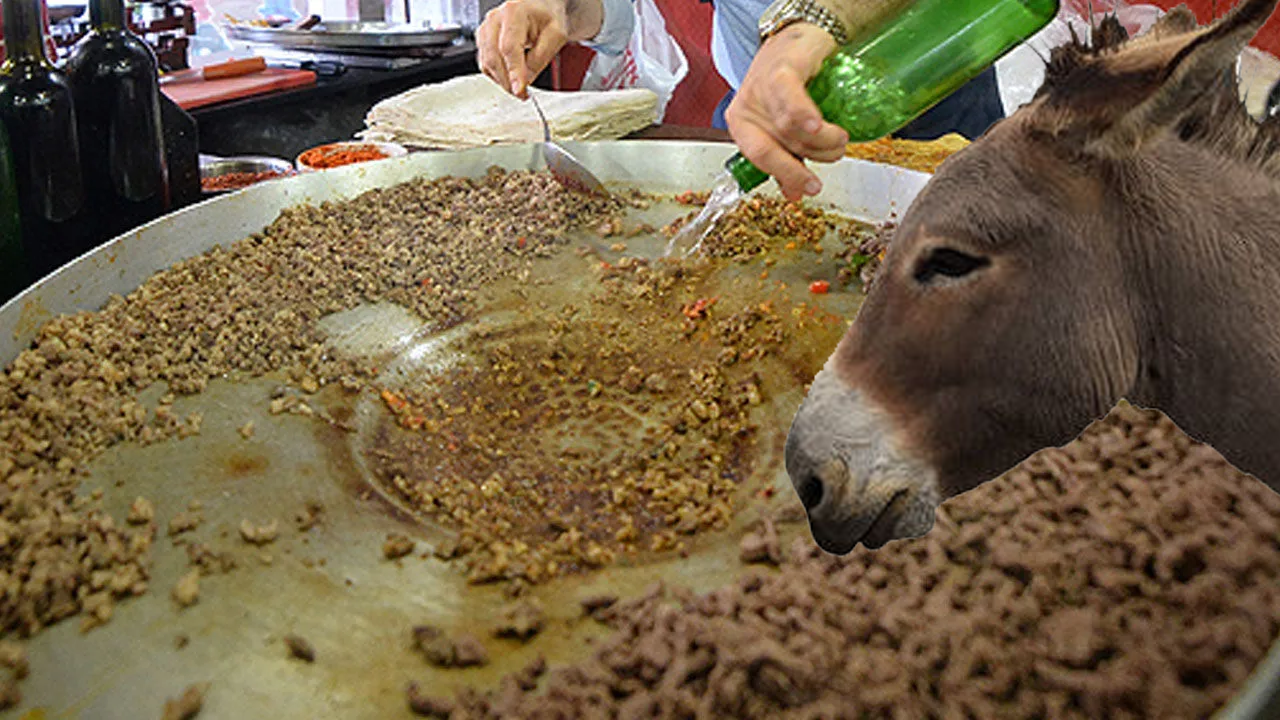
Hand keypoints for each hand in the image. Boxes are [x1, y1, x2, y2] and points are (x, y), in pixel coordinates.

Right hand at [477, 0, 569, 97]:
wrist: (542, 6)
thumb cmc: (548, 16)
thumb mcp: (555, 35)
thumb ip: (540, 58)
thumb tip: (525, 81)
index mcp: (514, 12)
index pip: (509, 47)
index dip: (514, 71)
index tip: (519, 90)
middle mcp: (495, 18)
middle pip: (494, 57)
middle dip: (508, 80)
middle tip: (523, 94)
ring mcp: (486, 28)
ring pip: (487, 62)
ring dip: (502, 80)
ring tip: (519, 87)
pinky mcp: (484, 39)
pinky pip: (485, 63)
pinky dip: (497, 75)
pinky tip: (511, 78)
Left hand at [725, 23, 848, 200]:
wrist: (799, 40)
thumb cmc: (789, 85)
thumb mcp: (783, 126)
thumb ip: (787, 158)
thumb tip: (797, 195)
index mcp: (740, 126)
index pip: (759, 159)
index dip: (787, 175)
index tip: (811, 188)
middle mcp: (745, 107)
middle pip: (779, 145)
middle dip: (813, 156)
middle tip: (834, 156)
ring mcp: (761, 87)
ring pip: (790, 127)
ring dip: (823, 139)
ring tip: (839, 137)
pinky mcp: (781, 69)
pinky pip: (790, 99)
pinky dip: (805, 116)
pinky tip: (818, 126)